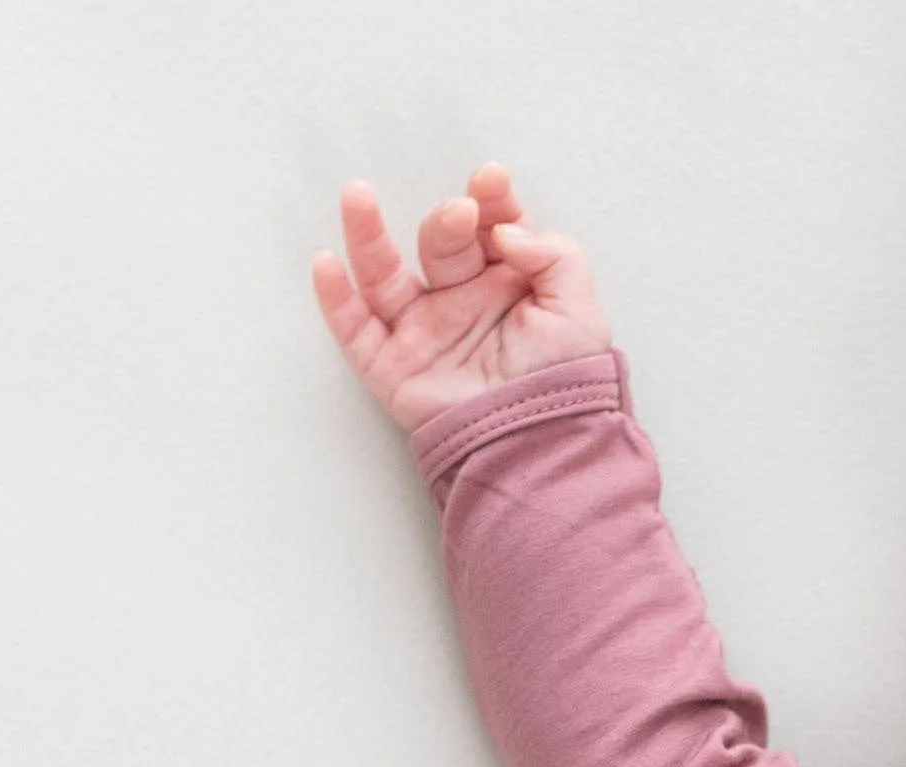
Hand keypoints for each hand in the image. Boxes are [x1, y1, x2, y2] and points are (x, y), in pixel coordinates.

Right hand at [311, 163, 614, 432]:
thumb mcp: (580, 310)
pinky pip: (357, 331)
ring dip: (367, 236)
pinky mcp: (397, 369)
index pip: (489, 227)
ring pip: (385, 276)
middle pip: (441, 244)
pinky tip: (325, 264)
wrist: (546, 445)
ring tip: (357, 196)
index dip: (489, 200)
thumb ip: (555, 256)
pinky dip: (336, 300)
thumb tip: (506, 229)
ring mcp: (425, 333)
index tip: (491, 182)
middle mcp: (462, 301)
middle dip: (448, 222)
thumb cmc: (567, 383)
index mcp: (506, 283)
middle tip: (461, 213)